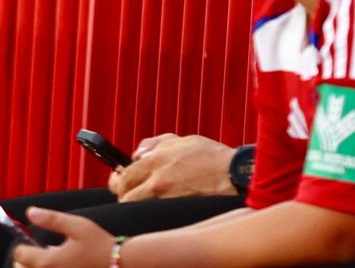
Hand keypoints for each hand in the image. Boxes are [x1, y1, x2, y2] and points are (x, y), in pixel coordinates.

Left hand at [10, 210, 112, 266]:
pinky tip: (66, 263)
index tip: (30, 239)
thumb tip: (30, 212)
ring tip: (54, 256)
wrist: (123, 264)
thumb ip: (51, 219)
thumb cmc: (100, 245)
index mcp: (49, 262)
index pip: (19, 254)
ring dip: (40, 265)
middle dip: (28, 259)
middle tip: (39, 249)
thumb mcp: (76, 226)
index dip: (22, 244)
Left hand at [109, 134, 235, 201]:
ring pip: (138, 208)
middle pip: (124, 196)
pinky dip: (155, 213)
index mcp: (155, 160)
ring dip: (137, 206)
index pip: (122, 176)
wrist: (237, 175)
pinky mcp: (179, 210)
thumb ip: (155, 144)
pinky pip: (157, 214)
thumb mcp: (182, 140)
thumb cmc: (212, 156)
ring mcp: (168, 198)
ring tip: (145, 202)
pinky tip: (161, 208)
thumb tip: (137, 152)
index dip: (117, 181)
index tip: (119, 181)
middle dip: (123, 196)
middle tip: (128, 194)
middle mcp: (158, 181)